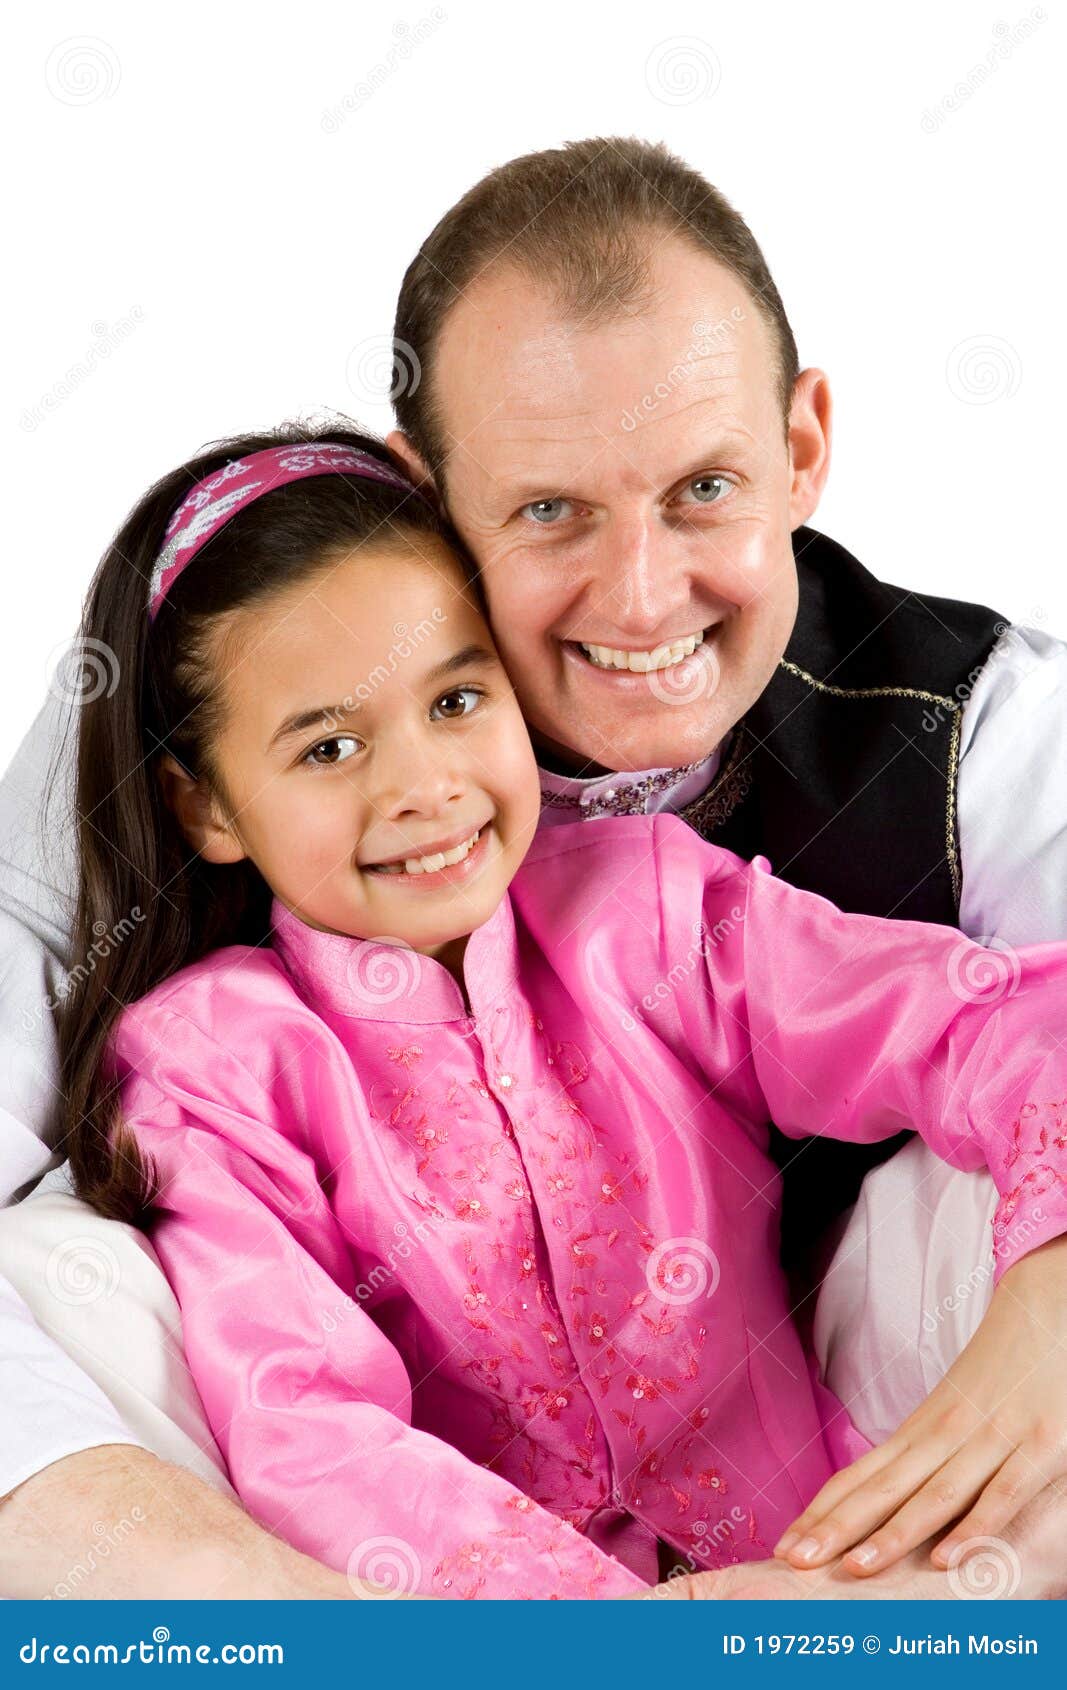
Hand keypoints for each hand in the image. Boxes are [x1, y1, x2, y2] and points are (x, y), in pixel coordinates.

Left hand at [773, 1235, 1066, 1576]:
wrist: (1044, 1307)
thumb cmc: (997, 1369)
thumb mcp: (953, 1412)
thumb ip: (924, 1455)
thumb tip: (883, 1497)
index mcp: (921, 1430)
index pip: (860, 1478)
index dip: (823, 1515)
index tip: (784, 1548)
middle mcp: (946, 1435)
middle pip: (883, 1490)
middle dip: (837, 1529)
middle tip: (794, 1563)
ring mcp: (991, 1439)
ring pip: (935, 1494)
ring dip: (894, 1533)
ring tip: (855, 1569)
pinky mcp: (1039, 1445)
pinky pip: (1003, 1492)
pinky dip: (975, 1526)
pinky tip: (948, 1558)